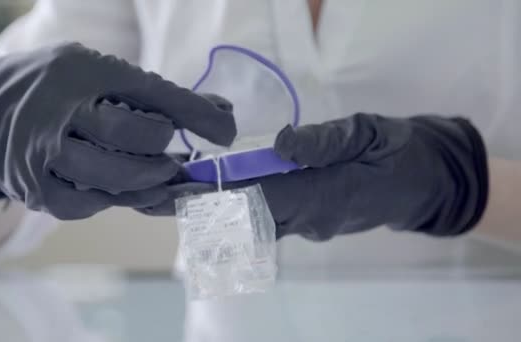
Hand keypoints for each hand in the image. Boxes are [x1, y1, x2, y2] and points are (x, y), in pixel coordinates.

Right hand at [0, 42, 235, 219]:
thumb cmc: (51, 90)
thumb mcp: (94, 73)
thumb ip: (153, 95)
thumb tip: (220, 114)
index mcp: (82, 72)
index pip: (153, 93)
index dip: (197, 115)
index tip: (227, 131)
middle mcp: (60, 110)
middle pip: (134, 137)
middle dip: (165, 149)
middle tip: (175, 155)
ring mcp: (44, 153)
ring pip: (114, 176)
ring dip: (149, 181)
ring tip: (161, 175)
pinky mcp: (35, 189)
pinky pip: (88, 205)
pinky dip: (114, 200)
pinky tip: (121, 188)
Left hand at [140, 113, 487, 240]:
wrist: (424, 182)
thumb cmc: (398, 150)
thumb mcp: (369, 132)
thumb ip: (326, 140)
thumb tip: (281, 145)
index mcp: (325, 193)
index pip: (260, 196)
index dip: (217, 193)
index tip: (178, 188)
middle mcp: (312, 217)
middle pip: (247, 214)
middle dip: (204, 206)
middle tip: (158, 193)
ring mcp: (312, 224)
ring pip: (254, 220)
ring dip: (216, 209)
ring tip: (174, 194)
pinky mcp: (312, 221)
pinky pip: (269, 220)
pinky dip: (238, 210)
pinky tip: (216, 198)